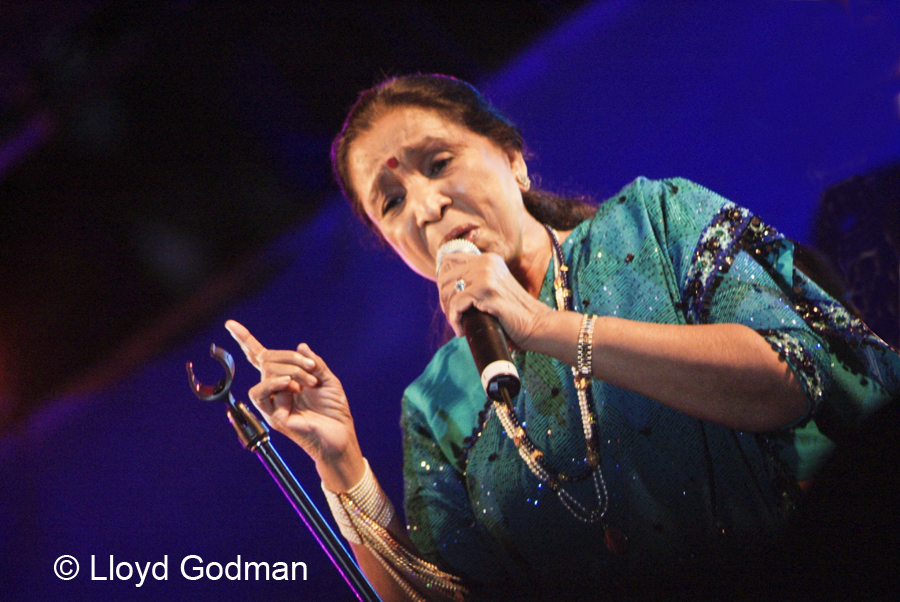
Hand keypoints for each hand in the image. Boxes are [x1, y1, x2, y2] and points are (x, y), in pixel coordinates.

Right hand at [224, 320, 362, 486]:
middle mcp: (276, 390)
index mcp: (287, 379)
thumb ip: (314, 363)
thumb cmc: (335, 410)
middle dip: (291, 358)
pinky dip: (275, 383)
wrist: (340, 435)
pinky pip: (260, 393)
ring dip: (289, 371)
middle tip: (313, 371)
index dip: (245, 340)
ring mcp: (272, 402)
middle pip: (267, 359)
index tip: (230, 324)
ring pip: (265, 372)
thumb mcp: (328, 380)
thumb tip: (301, 346)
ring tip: (308, 384)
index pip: (261, 356)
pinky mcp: (272, 416)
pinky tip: (293, 387)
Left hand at [436, 252, 552, 350]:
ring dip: (449, 312)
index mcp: (488, 259)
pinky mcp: (487, 291)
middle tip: (453, 317)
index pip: (450, 260)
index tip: (448, 301)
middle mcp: (486, 262)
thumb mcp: (493, 290)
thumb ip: (475, 283)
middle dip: (444, 300)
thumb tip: (445, 289)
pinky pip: (457, 304)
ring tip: (458, 325)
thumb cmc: (514, 314)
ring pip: (449, 291)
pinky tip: (461, 330)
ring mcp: (486, 275)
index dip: (443, 281)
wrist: (537, 324)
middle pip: (445, 277)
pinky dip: (455, 320)